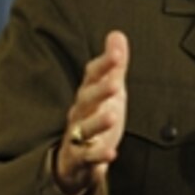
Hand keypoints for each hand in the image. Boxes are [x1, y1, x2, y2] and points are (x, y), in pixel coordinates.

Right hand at [54, 30, 129, 194]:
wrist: (76, 160)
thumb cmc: (95, 117)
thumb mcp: (108, 90)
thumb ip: (114, 65)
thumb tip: (117, 34)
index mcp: (88, 94)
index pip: (92, 75)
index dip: (105, 65)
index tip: (118, 53)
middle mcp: (80, 112)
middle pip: (86, 99)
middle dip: (100, 90)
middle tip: (116, 83)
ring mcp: (78, 136)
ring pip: (85, 128)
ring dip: (98, 122)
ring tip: (112, 116)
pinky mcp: (80, 158)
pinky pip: (88, 156)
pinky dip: (99, 155)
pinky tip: (112, 153)